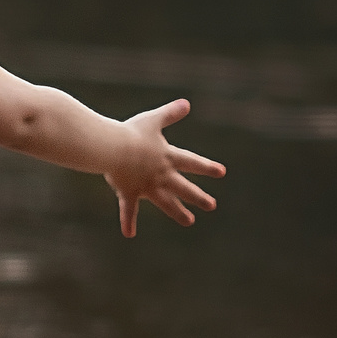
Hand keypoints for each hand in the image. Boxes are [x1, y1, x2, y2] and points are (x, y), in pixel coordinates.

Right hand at [103, 99, 224, 237]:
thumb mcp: (153, 119)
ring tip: (189, 221)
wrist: (114, 148)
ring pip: (166, 203)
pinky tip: (130, 234)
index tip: (222, 173)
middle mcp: (161, 175)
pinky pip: (129, 210)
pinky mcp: (130, 192)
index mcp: (168, 157)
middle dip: (199, 197)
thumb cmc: (132, 132)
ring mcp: (147, 186)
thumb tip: (187, 103)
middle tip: (211, 205)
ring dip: (178, 213)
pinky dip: (128, 222)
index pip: (192, 162)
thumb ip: (170, 113)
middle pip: (184, 188)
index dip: (207, 167)